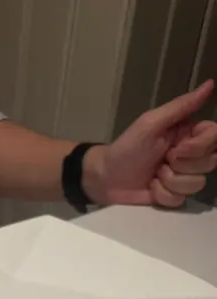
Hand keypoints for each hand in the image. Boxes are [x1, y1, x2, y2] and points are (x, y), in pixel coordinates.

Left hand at [84, 80, 216, 206]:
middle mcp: (190, 155)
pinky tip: (151, 188)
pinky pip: (180, 200)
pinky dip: (162, 195)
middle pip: (210, 162)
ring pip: (197, 183)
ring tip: (154, 175)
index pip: (215, 137)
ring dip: (170, 181)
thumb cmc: (127, 148)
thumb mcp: (151, 123)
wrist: (107, 178)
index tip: (177, 149)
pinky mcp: (173, 196)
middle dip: (182, 165)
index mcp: (188, 133)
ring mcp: (183, 177)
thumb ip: (181, 106)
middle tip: (161, 160)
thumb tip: (210, 84)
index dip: (200, 147)